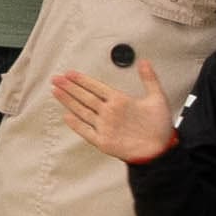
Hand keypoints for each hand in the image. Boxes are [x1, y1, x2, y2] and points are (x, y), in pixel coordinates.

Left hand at [48, 65, 178, 163]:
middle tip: (56, 79)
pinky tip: (66, 116)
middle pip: (84, 97)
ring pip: (81, 111)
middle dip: (68, 87)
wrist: (158, 154)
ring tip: (55, 92)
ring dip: (68, 101)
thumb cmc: (159, 127)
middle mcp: (108, 112)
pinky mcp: (102, 142)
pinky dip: (75, 124)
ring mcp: (103, 127)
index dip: (81, 79)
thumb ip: (149, 79)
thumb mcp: (158, 98)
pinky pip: (85, 131)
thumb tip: (144, 62)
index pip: (95, 86)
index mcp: (120, 100)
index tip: (69, 74)